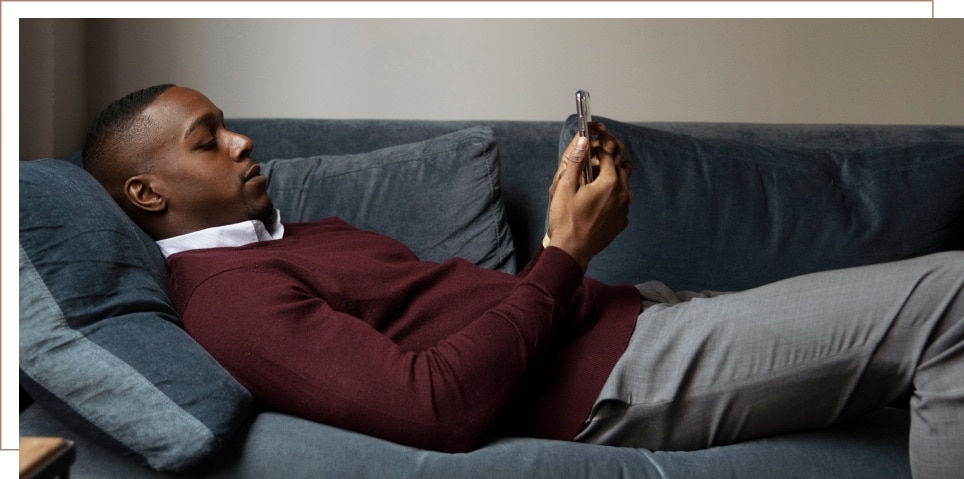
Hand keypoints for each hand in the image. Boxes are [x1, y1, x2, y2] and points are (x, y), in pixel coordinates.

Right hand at [545, 122, 631, 270]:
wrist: (572, 250)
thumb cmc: (566, 220)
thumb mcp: (565, 187)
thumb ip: (577, 161)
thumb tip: (584, 140)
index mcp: (609, 183)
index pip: (609, 155)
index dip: (598, 149)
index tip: (590, 149)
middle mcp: (622, 194)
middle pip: (621, 168)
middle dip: (609, 162)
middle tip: (593, 165)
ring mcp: (624, 209)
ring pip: (624, 185)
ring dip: (613, 179)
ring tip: (596, 183)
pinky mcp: (622, 221)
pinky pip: (622, 202)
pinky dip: (614, 197)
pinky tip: (598, 202)